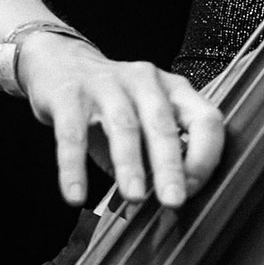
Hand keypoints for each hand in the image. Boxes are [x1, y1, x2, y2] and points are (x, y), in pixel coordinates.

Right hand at [14, 31, 225, 208]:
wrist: (58, 63)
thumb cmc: (111, 102)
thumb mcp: (143, 120)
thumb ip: (156, 154)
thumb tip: (167, 200)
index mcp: (172, 89)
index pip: (204, 119)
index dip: (205, 156)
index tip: (194, 189)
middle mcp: (144, 81)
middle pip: (163, 124)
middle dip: (170, 166)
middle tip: (173, 200)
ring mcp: (106, 85)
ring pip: (123, 126)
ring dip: (130, 165)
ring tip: (133, 197)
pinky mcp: (69, 95)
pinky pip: (72, 135)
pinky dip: (74, 168)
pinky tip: (76, 196)